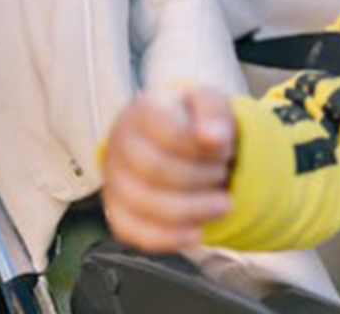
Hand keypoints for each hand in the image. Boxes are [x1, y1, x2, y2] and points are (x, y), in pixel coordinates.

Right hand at [102, 87, 236, 251]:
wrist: (178, 141)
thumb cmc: (192, 121)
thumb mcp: (210, 102)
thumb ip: (214, 112)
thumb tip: (213, 138)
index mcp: (141, 112)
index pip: (169, 132)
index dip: (204, 147)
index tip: (225, 148)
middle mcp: (119, 145)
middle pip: (155, 169)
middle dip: (202, 177)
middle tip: (224, 173)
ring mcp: (114, 181)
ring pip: (145, 204)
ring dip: (194, 209)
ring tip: (222, 203)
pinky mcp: (117, 212)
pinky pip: (133, 232)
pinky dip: (169, 237)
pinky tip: (197, 231)